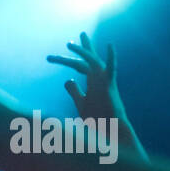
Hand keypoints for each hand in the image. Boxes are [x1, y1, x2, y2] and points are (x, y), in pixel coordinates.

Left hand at [46, 32, 143, 157]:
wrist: (109, 129)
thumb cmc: (98, 118)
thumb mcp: (81, 102)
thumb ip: (74, 91)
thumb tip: (67, 79)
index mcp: (92, 82)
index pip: (79, 66)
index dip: (69, 59)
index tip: (58, 54)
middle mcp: (98, 78)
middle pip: (87, 60)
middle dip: (80, 49)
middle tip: (69, 41)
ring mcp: (104, 80)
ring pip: (93, 61)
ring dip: (83, 52)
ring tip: (69, 44)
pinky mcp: (110, 85)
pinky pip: (112, 69)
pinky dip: (112, 57)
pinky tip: (110, 46)